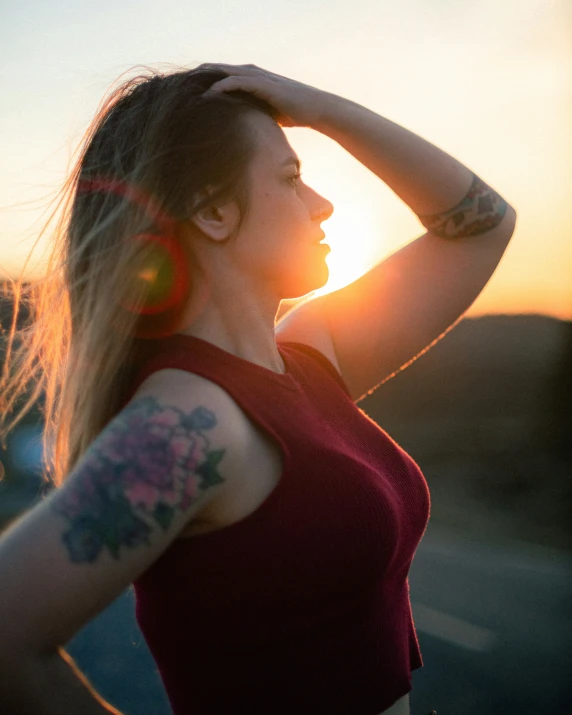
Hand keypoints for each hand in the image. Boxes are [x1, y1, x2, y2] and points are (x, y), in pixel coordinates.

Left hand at [199, 63, 332, 127]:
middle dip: (200, 75)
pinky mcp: (264, 84)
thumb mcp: (269, 112)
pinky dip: (222, 86)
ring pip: (225, 71)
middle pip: (219, 69)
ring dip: (206, 77)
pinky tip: (209, 94)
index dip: (207, 79)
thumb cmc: (296, 113)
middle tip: (181, 84)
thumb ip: (254, 112)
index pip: (224, 74)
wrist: (317, 109)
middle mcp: (254, 73)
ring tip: (188, 86)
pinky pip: (237, 82)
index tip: (191, 90)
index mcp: (254, 78)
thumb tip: (242, 127)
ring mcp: (259, 77)